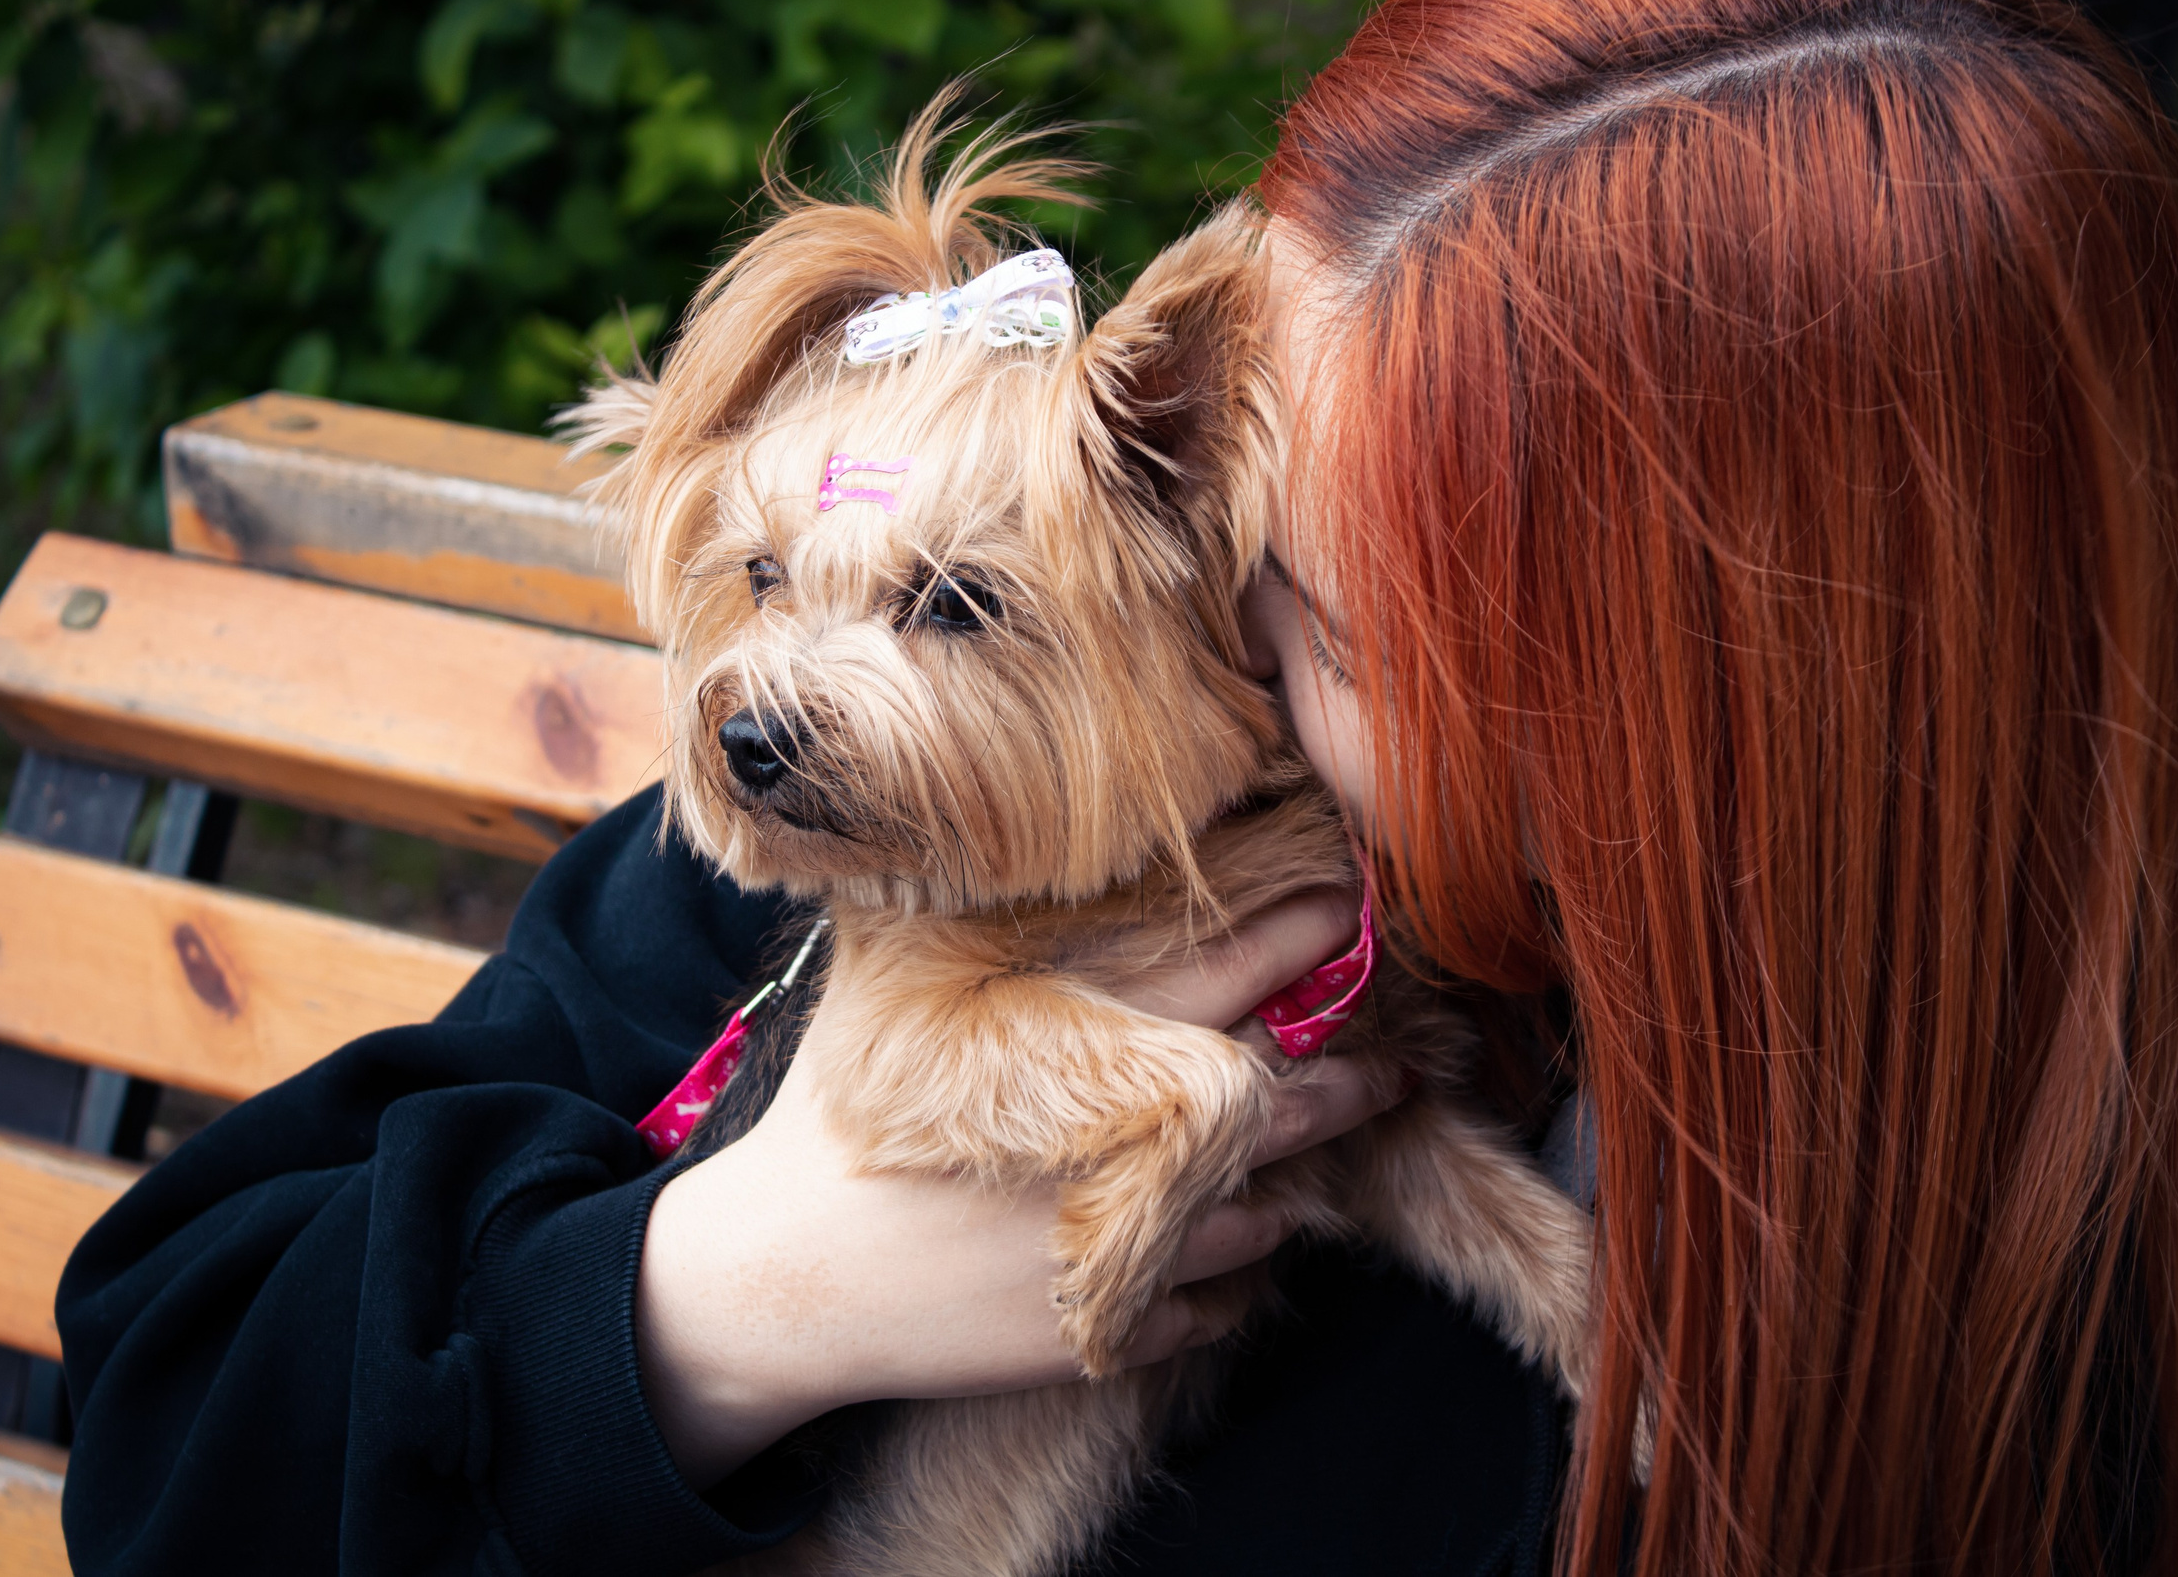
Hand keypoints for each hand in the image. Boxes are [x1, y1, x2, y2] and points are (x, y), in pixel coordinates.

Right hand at [635, 891, 1395, 1488]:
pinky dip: (1222, 1287)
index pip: (1220, 975)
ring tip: (1294, 1177)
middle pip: (1277, 1102)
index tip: (1355, 905)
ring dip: (1284, 1195)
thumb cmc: (836, 1119)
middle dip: (1348, 1078)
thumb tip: (1021, 844)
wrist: (785, 1279)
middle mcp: (1112, 1147)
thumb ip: (982, 936)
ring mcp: (1117, 1247)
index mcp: (1071, 1050)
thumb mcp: (898, 996)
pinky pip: (1209, 1308)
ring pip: (1259, 1218)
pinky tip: (1212, 1263)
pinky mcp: (1106, 1332)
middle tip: (1392, 1061)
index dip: (1298, 938)